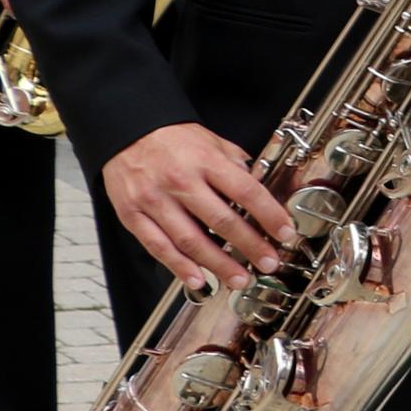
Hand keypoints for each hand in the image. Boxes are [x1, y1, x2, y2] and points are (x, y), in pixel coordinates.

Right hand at [103, 123, 293, 294]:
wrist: (125, 131)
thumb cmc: (172, 138)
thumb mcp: (212, 141)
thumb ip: (237, 165)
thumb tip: (262, 189)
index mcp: (205, 161)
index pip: (246, 192)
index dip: (270, 215)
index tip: (285, 232)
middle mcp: (180, 181)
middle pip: (221, 221)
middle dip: (250, 246)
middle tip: (268, 263)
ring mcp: (154, 200)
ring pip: (190, 239)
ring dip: (218, 264)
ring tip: (239, 278)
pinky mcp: (132, 214)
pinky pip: (158, 246)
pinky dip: (178, 266)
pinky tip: (198, 279)